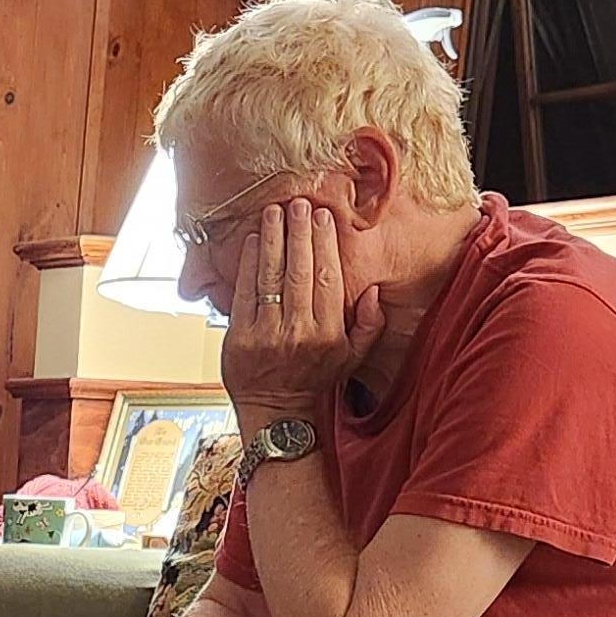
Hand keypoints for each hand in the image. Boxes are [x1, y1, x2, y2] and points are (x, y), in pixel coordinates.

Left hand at [220, 196, 385, 434]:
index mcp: (328, 333)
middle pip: (299, 272)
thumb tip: (376, 291)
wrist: (277, 412)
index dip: (324, 244)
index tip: (322, 216)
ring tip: (272, 212)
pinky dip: (247, 265)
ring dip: (271, 240)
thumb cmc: (316, 378)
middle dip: (298, 233)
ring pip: (271, 278)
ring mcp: (266, 336)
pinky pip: (244, 294)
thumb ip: (370, 325)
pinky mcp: (239, 339)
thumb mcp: (352, 357)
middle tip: (297, 204)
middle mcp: (299, 332)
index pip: (327, 278)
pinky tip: (251, 241)